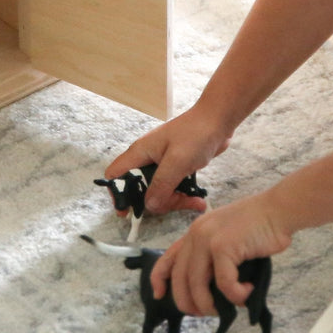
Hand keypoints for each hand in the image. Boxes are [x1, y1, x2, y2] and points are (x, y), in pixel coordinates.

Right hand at [104, 104, 230, 213]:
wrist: (218, 120)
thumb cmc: (195, 135)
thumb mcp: (177, 162)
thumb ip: (161, 185)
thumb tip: (149, 206)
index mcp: (139, 153)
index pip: (115, 175)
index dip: (117, 193)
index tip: (129, 211)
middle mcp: (146, 159)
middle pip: (139, 189)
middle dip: (155, 201)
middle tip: (175, 204)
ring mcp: (161, 164)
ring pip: (158, 191)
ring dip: (174, 201)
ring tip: (195, 202)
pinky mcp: (175, 168)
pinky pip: (172, 188)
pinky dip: (183, 196)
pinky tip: (198, 200)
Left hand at [150, 195, 292, 314]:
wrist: (277, 210)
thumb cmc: (257, 227)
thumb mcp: (225, 237)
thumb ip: (212, 256)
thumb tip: (208, 290)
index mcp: (194, 233)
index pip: (167, 258)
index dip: (158, 279)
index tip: (159, 295)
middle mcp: (196, 235)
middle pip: (180, 278)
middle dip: (188, 302)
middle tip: (203, 313)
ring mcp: (208, 240)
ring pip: (197, 285)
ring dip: (209, 304)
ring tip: (225, 308)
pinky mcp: (224, 247)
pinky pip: (224, 283)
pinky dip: (236, 295)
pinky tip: (247, 292)